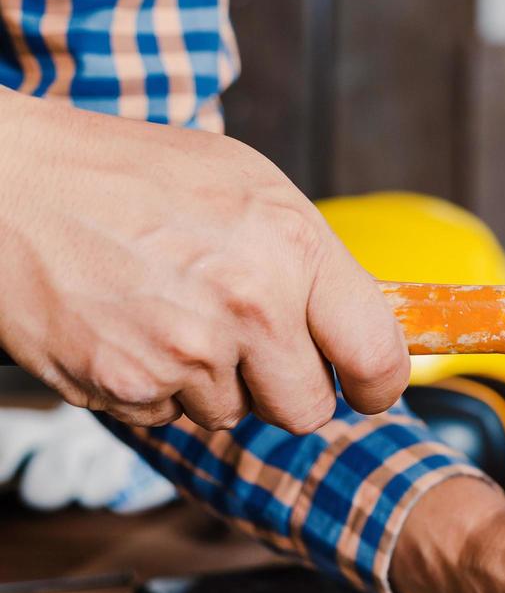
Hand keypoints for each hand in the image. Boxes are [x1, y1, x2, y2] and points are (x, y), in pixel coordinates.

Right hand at [0, 89, 407, 432]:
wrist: (8, 184)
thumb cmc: (132, 176)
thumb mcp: (251, 188)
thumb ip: (316, 264)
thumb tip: (369, 328)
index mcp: (293, 247)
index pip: (378, 356)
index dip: (378, 383)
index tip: (367, 386)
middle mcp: (250, 304)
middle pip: (308, 410)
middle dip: (285, 388)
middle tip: (248, 343)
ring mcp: (187, 351)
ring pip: (233, 414)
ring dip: (212, 381)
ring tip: (169, 311)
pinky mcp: (129, 385)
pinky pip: (170, 416)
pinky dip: (154, 385)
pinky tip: (130, 327)